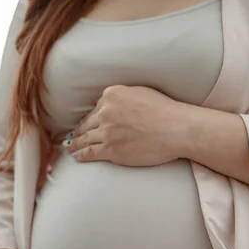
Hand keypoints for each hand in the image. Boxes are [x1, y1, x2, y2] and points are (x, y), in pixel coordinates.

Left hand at [64, 85, 197, 165]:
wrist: (176, 129)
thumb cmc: (165, 110)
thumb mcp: (140, 92)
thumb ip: (122, 97)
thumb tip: (112, 104)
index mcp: (112, 95)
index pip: (97, 108)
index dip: (92, 117)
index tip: (88, 123)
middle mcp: (106, 112)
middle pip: (88, 123)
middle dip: (80, 131)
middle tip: (73, 136)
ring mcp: (107, 132)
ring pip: (86, 138)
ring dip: (76, 143)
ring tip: (71, 147)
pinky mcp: (112, 150)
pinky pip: (91, 152)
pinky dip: (82, 155)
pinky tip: (77, 156)